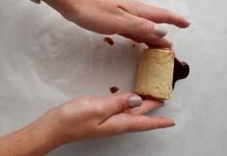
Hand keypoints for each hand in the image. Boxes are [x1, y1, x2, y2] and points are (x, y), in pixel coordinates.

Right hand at [35, 93, 173, 150]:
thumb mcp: (97, 108)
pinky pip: (119, 109)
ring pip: (129, 112)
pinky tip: (128, 100)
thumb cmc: (74, 118)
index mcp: (118, 123)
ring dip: (142, 107)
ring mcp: (107, 120)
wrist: (55, 127)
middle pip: (138, 116)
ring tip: (151, 100)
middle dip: (152, 110)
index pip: (142, 122)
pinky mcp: (99, 115)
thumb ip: (118, 103)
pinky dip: (128, 104)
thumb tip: (137, 99)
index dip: (158, 121)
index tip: (171, 121)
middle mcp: (115, 123)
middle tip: (163, 101)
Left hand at [42, 0, 189, 47]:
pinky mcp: (112, 20)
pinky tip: (139, 40)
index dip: (175, 20)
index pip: (161, 15)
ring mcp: (121, 16)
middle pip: (153, 23)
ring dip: (151, 37)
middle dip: (164, 34)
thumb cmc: (94, 10)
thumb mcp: (118, 21)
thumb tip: (162, 31)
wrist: (72, 2)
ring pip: (142, 28)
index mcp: (135, 11)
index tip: (187, 25)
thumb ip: (140, 26)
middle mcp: (131, 12)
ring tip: (160, 47)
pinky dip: (137, 36)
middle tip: (171, 47)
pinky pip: (130, 30)